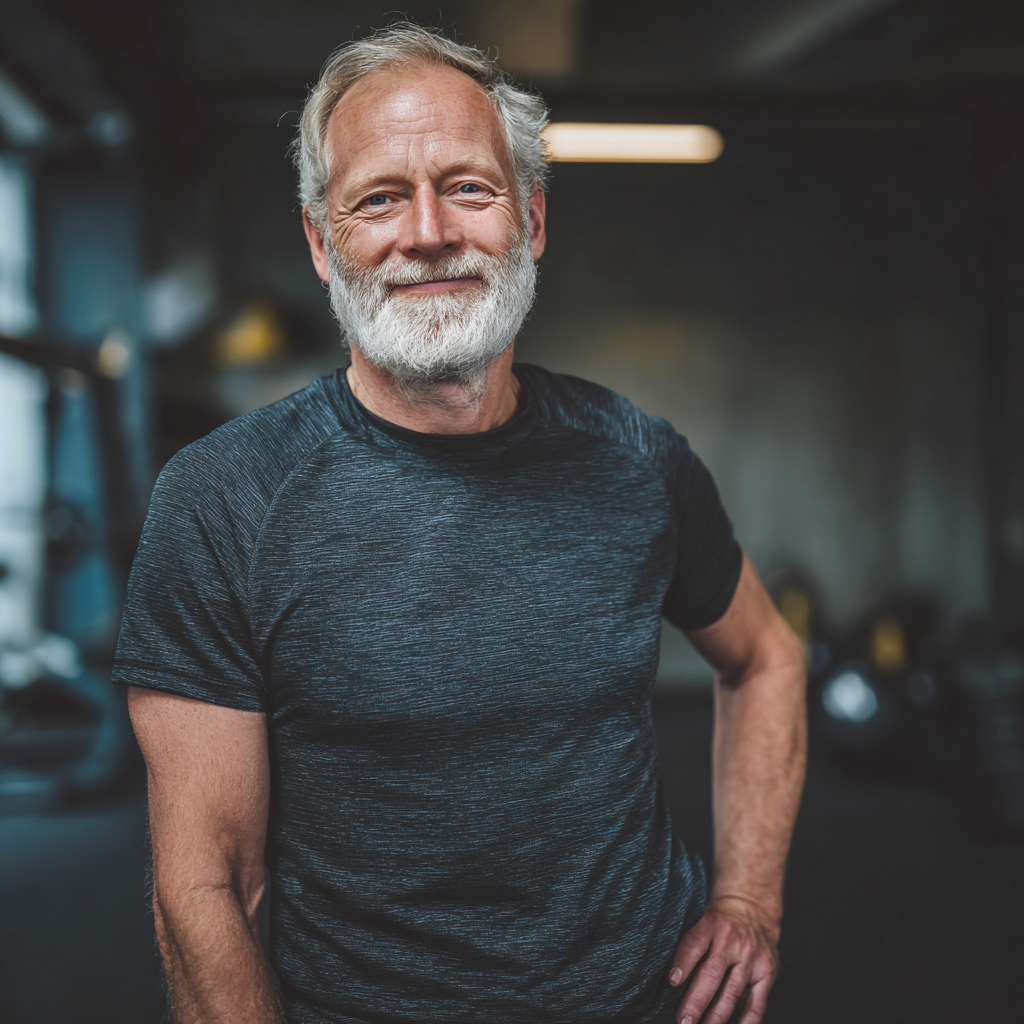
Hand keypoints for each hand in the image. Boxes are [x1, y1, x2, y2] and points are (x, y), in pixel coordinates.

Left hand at [667, 895, 779, 1023]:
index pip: (695, 943)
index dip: (683, 962)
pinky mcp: (767, 972)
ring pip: (732, 992)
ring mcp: (752, 957)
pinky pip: (757, 1003)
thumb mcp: (702, 920)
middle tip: (683, 1021)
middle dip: (696, 1001)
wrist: (753, 910)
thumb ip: (689, 943)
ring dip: (716, 1016)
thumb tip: (669, 979)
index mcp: (712, 923)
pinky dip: (746, 1021)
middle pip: (712, 974)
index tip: (672, 981)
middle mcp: (733, 940)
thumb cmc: (718, 922)